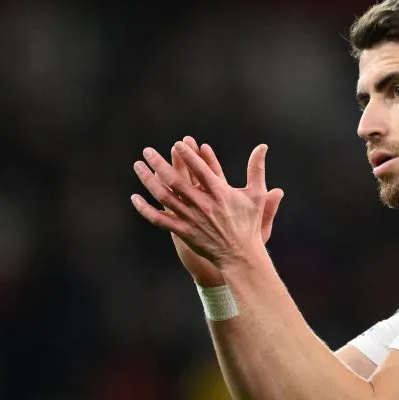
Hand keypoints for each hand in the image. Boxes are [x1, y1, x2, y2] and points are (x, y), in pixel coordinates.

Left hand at [132, 138, 283, 285]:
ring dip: (148, 180)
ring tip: (138, 166)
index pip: (200, 168)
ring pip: (164, 196)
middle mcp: (202, 204)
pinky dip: (145, 209)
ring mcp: (191, 218)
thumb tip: (262, 146)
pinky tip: (135, 198)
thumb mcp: (257, 195)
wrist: (240, 255)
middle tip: (147, 151)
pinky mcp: (183, 231)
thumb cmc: (249, 224)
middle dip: (159, 163)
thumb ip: (257, 169)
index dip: (187, 155)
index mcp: (220, 192)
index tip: (177, 144)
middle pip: (175, 180)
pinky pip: (159, 219)